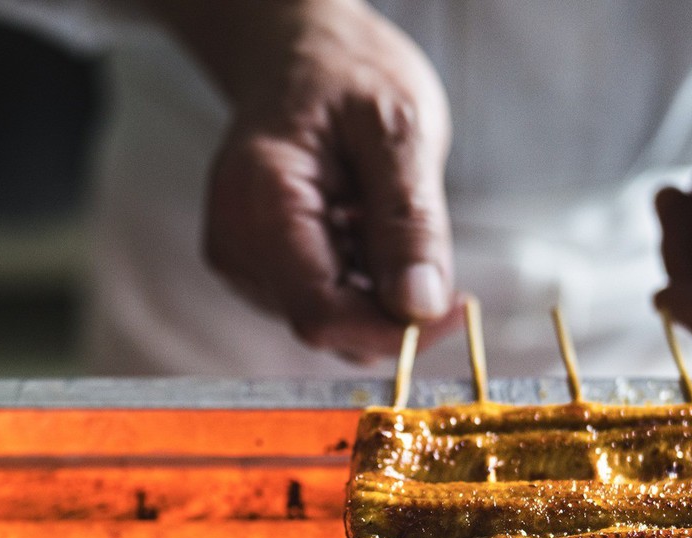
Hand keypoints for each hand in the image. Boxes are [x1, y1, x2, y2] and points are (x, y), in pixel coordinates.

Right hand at [150, 0, 461, 362]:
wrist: (297, 54)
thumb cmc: (345, 74)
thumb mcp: (398, 128)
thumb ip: (408, 219)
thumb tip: (421, 305)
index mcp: (261, 203)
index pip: (322, 314)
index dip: (392, 330)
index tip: (457, 308)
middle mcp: (235, 244)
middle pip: (324, 324)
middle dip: (389, 307)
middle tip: (429, 243)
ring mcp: (239, 260)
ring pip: (327, 320)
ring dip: (375, 290)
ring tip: (381, 214)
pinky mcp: (255, 268)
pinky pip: (319, 302)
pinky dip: (358, 280)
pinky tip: (362, 227)